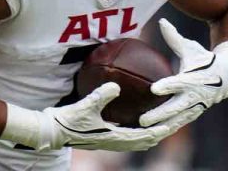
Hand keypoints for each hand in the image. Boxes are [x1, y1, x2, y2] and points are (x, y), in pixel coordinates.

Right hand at [43, 82, 170, 150]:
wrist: (51, 131)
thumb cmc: (66, 120)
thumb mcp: (84, 106)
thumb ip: (101, 96)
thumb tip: (116, 85)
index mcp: (114, 137)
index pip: (145, 135)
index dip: (161, 130)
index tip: (176, 122)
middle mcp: (115, 143)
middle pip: (146, 141)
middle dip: (162, 132)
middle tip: (177, 122)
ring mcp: (109, 142)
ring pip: (138, 141)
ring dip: (152, 134)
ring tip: (163, 124)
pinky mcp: (103, 138)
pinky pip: (128, 137)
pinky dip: (138, 132)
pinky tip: (137, 122)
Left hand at [139, 18, 227, 127]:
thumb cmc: (204, 58)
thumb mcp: (191, 47)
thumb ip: (174, 38)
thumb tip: (161, 21)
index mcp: (195, 78)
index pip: (180, 82)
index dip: (169, 85)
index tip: (154, 89)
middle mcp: (197, 94)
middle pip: (177, 107)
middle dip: (160, 114)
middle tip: (142, 119)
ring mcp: (197, 106)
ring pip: (178, 119)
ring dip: (162, 125)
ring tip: (143, 130)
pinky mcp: (195, 112)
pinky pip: (180, 122)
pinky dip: (168, 129)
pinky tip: (153, 135)